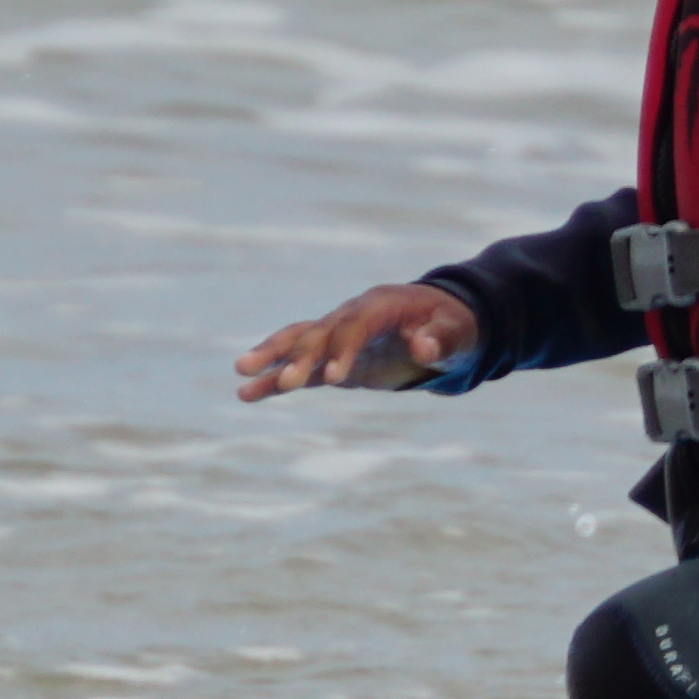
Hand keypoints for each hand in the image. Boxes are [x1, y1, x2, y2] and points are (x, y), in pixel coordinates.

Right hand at [234, 282, 476, 400]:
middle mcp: (351, 315)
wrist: (442, 323)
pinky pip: (300, 365)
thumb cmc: (452, 326)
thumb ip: (440, 339)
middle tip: (285, 382)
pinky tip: (247, 392)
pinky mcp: (332, 357)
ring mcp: (338, 335)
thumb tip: (424, 347)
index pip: (356, 326)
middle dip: (302, 357)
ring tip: (242, 374)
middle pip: (320, 333)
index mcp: (380, 306)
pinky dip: (275, 377)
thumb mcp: (457, 332)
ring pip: (299, 342)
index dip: (344, 349)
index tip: (335, 377)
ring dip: (273, 358)